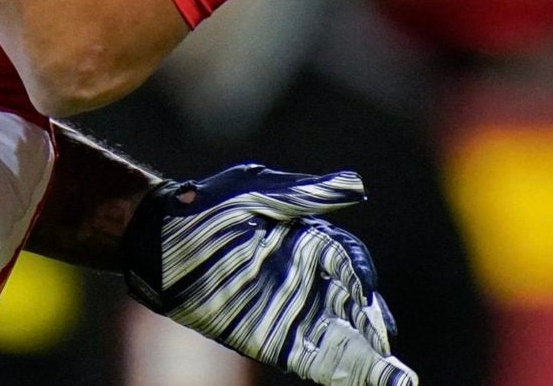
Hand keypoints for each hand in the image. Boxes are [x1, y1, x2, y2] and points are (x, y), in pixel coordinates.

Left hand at [123, 166, 416, 385]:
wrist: (155, 234)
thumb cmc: (206, 204)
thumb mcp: (255, 190)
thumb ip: (305, 194)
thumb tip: (357, 186)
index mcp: (308, 240)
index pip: (349, 262)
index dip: (362, 277)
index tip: (368, 292)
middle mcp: (304, 278)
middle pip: (351, 307)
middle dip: (375, 328)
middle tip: (392, 351)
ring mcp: (286, 308)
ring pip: (336, 336)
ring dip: (364, 358)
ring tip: (396, 380)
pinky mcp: (265, 334)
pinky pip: (303, 356)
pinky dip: (329, 370)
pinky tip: (351, 380)